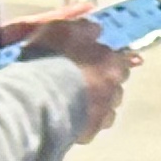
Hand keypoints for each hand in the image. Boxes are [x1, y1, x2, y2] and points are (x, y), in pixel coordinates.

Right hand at [8, 20, 138, 136]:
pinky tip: (71, 117)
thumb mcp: (64, 29)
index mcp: (111, 62)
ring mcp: (103, 113)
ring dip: (96, 103)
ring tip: (76, 101)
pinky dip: (85, 121)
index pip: (120, 60)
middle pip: (116, 86)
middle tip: (84, 81)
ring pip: (106, 108)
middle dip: (105, 83)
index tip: (100, 62)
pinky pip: (92, 126)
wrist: (40, 96)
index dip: (109, 61)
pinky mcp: (90, 133)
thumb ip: (84, 28)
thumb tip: (96, 29)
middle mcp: (114, 88)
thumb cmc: (52, 58)